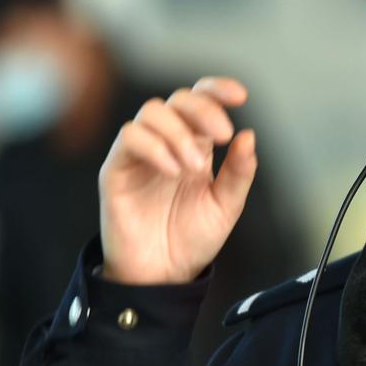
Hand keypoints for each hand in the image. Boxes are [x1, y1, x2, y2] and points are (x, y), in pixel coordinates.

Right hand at [98, 77, 256, 283]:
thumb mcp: (226, 206)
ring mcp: (140, 154)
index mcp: (196, 145)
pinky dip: (154, 147)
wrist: (162, 276)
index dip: (218, 89)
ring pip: (152, 112)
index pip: (202, 101)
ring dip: (178, 132)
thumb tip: (249, 136)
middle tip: (223, 135)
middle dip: (203, 109)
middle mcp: (167, 142)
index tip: (241, 96)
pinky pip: (129, 138)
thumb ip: (239, 172)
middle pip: (178, 99)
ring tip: (194, 166)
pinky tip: (173, 170)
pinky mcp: (117, 170)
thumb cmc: (192, 240)